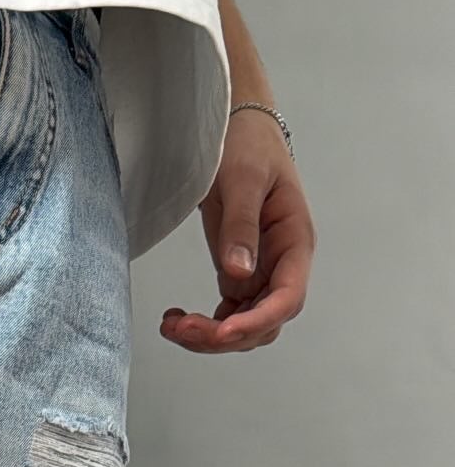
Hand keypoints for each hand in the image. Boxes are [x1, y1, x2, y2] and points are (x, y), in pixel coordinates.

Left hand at [161, 108, 315, 353]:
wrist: (236, 129)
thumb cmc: (247, 144)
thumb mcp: (243, 178)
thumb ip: (241, 225)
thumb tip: (239, 273)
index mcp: (295, 242)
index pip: (287, 297)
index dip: (258, 321)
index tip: (223, 331)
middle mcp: (283, 266)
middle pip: (264, 323)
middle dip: (224, 335)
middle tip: (181, 328)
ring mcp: (261, 274)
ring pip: (243, 326)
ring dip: (209, 337)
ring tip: (170, 326)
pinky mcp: (238, 275)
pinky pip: (226, 316)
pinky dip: (202, 326)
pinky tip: (174, 319)